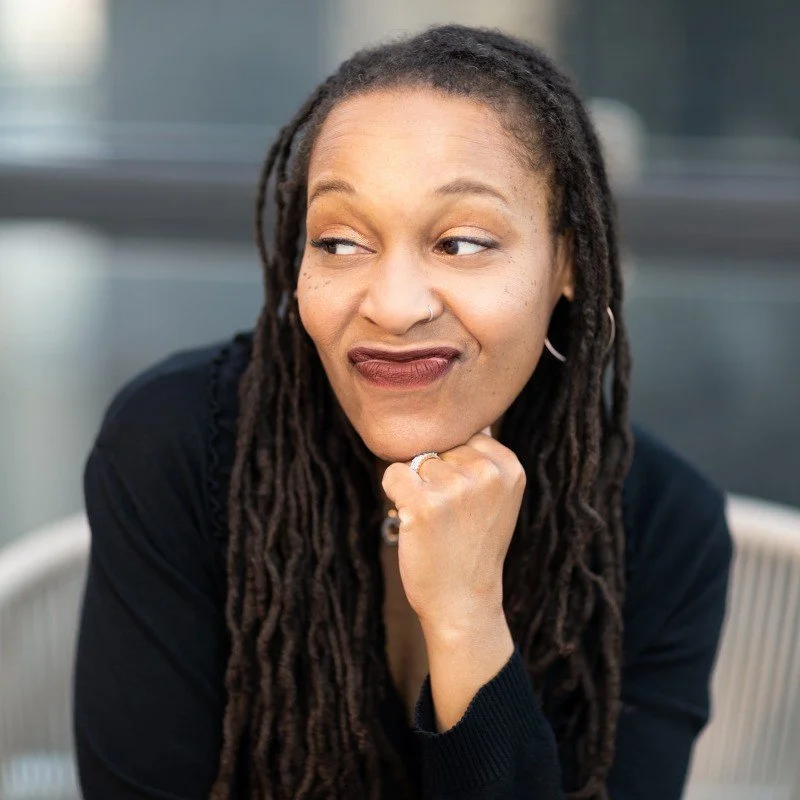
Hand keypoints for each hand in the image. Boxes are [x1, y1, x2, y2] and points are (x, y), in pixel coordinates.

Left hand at [381, 426, 525, 640]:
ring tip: (435, 521)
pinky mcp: (424, 503)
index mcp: (509, 466)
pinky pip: (393, 474)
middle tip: (450, 516)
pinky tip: (414, 521)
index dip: (454, 465)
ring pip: (416, 460)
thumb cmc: (471, 544)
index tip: (466, 502)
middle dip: (435, 475)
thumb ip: (482, 454)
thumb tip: (464, 413)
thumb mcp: (495, 496)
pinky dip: (395, 495)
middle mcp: (486, 473)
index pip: (464, 434)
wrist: (463, 601)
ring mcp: (456, 487)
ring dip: (415, 487)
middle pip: (439, 446)